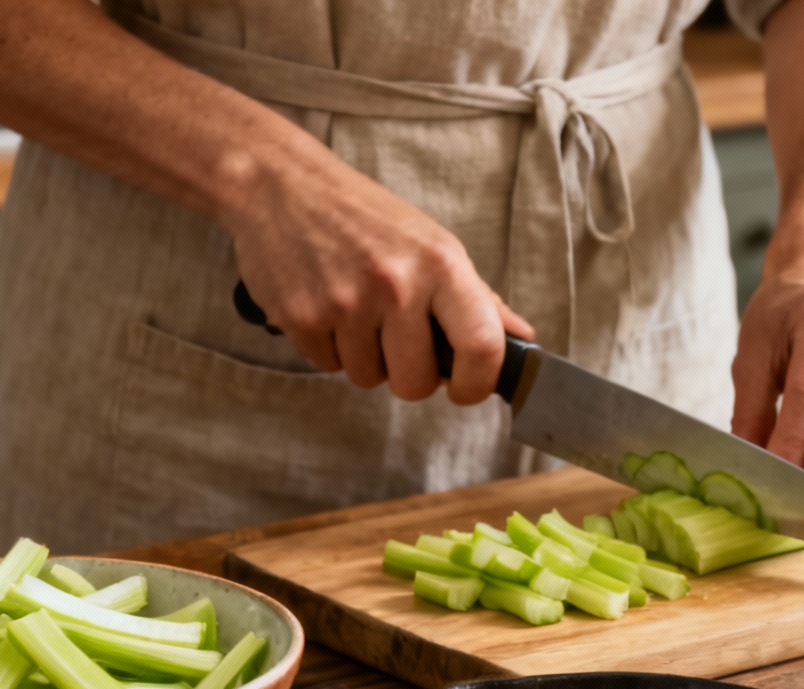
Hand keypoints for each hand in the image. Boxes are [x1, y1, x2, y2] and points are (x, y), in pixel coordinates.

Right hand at [221, 158, 533, 403]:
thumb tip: (523, 339)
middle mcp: (397, 284)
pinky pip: (328, 366)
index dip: (478, 383)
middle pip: (417, 383)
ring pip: (369, 378)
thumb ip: (478, 297)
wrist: (279, 184)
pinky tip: (326, 307)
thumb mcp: (432, 244)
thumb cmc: (364, 217)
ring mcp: (346, 303)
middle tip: (398, 345)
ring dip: (365, 359)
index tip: (466, 389)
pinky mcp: (301, 317)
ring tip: (356, 311)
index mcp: (441, 264)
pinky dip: (330, 347)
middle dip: (410, 377)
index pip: (482, 346)